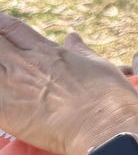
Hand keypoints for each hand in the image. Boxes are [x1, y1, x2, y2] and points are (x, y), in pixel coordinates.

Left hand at [0, 15, 137, 154]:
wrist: (105, 127)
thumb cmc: (110, 97)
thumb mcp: (98, 65)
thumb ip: (80, 51)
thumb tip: (73, 38)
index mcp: (46, 52)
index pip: (11, 28)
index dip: (1, 26)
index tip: (0, 30)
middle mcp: (25, 65)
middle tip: (2, 52)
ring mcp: (12, 88)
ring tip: (6, 78)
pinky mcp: (5, 113)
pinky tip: (4, 99)